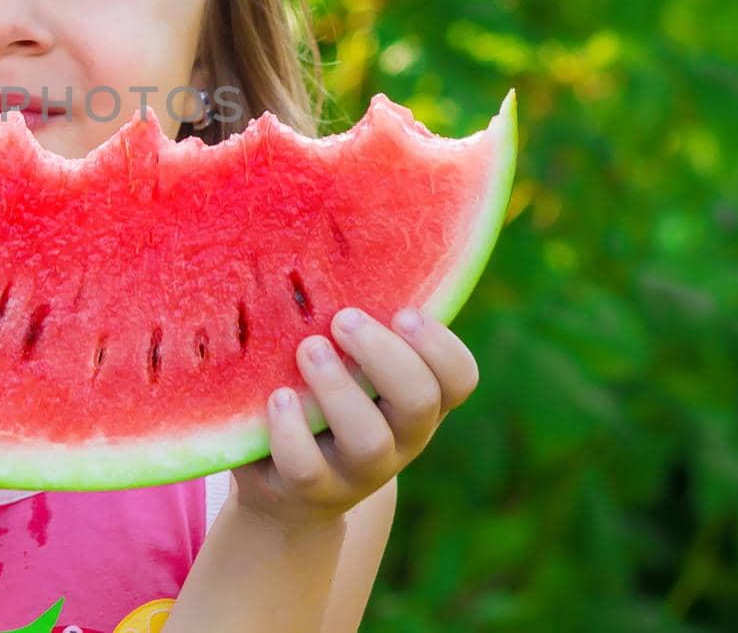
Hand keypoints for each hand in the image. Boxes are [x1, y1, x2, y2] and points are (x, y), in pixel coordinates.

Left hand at [232, 306, 479, 530]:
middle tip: (345, 319)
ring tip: (308, 349)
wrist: (288, 488)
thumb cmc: (322, 401)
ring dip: (338, 389)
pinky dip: (292, 430)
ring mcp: (357, 472)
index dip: (439, 345)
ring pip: (368, 441)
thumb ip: (356, 328)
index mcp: (418, 400)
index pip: (459, 378)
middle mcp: (399, 438)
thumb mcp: (349, 366)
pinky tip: (278, 398)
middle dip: (385, 356)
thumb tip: (331, 245)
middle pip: (418, 402)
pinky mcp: (309, 490)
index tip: (402, 311)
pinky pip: (306, 468)